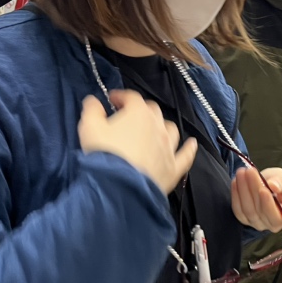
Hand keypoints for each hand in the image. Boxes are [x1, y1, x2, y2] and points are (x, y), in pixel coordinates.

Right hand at [79, 90, 195, 194]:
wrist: (120, 186)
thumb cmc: (105, 153)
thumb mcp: (89, 128)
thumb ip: (92, 110)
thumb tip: (94, 101)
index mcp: (139, 113)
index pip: (132, 97)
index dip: (121, 96)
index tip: (112, 101)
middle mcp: (158, 126)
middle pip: (153, 111)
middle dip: (141, 110)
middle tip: (128, 116)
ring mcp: (169, 147)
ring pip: (171, 130)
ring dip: (162, 126)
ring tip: (154, 129)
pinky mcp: (174, 167)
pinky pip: (186, 155)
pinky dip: (189, 148)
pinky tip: (192, 144)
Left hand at [232, 167, 281, 232]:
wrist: (267, 185)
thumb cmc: (280, 184)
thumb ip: (281, 182)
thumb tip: (273, 186)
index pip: (277, 218)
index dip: (269, 206)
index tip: (263, 190)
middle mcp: (273, 225)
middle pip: (260, 212)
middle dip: (254, 189)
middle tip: (250, 171)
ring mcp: (258, 224)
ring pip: (247, 210)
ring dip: (243, 190)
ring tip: (242, 172)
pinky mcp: (245, 219)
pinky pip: (238, 209)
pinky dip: (236, 195)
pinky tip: (235, 181)